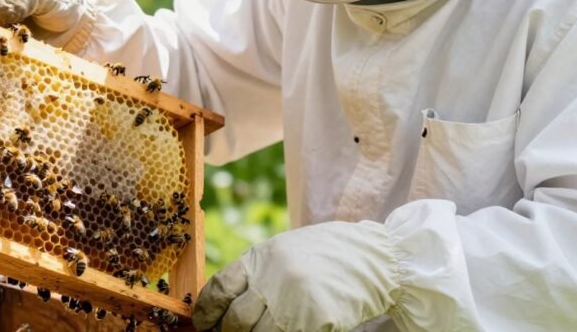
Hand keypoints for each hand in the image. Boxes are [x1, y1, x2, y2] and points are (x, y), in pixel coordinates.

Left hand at [194, 220, 401, 331]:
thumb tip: (226, 305)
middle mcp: (271, 279)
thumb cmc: (324, 255)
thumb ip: (255, 274)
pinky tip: (285, 331)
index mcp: (259, 258)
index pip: (219, 288)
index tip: (203, 323)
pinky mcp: (313, 322)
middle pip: (235, 320)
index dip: (206, 311)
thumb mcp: (283, 252)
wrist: (373, 258)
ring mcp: (292, 303)